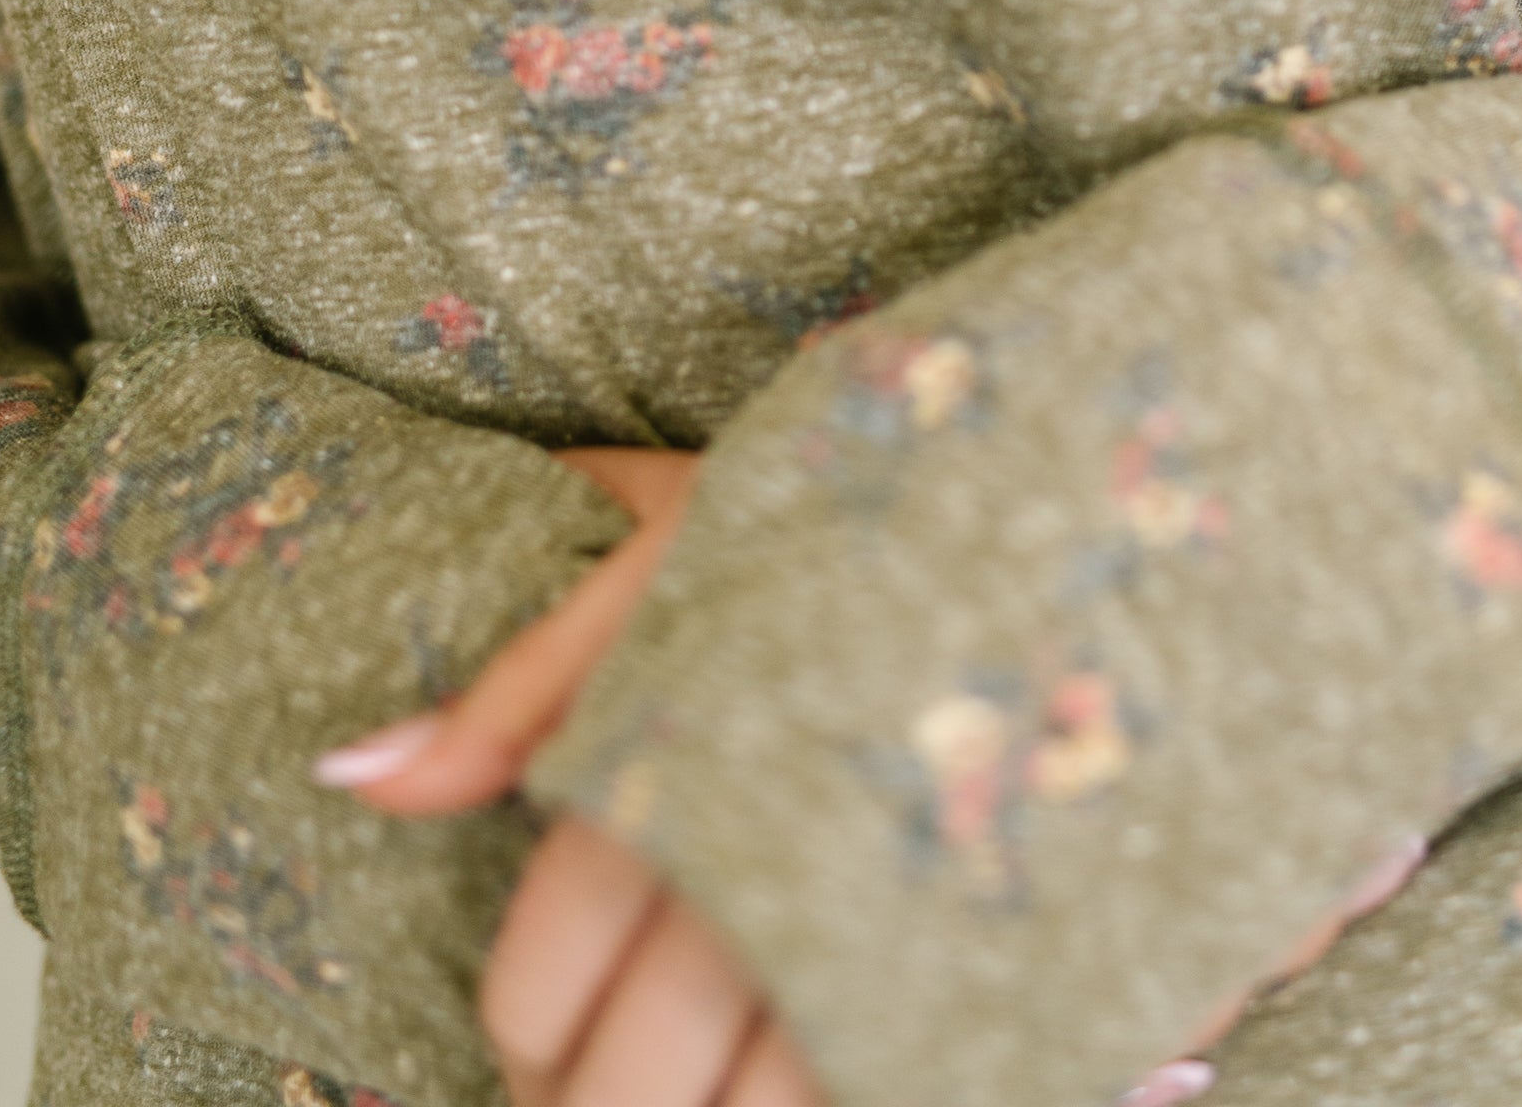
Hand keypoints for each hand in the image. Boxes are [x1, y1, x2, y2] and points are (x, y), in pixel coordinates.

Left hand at [314, 446, 1425, 1106]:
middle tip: (604, 1090)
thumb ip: (527, 670)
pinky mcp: (1032, 994)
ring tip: (700, 1098)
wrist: (1170, 477)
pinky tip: (818, 1080)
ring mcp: (910, 937)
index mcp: (690, 748)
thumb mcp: (699, 530)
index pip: (545, 968)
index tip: (543, 1021)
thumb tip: (351, 773)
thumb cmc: (904, 490)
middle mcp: (785, 857)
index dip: (526, 1021)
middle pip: (632, 1083)